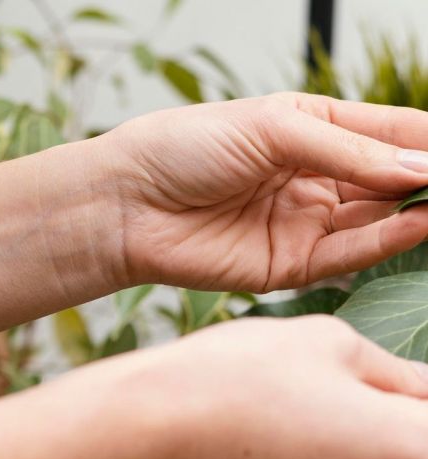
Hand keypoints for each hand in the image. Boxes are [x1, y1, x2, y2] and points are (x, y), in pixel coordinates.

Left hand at [107, 92, 427, 291]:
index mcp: (314, 129)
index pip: (393, 132)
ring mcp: (303, 223)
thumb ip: (347, 148)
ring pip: (378, 219)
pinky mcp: (287, 266)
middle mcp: (316, 178)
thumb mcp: (272, 128)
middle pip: (394, 179)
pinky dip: (384, 241)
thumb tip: (418, 166)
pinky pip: (347, 255)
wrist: (124, 204)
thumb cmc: (182, 150)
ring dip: (419, 211)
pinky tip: (416, 223)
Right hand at [115, 314, 427, 458]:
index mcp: (411, 451)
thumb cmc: (230, 382)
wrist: (146, 435)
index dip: (415, 397)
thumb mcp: (329, 341)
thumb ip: (394, 371)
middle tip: (323, 379)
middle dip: (383, 417)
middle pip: (410, 453)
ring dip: (342, 444)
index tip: (382, 386)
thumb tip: (420, 387)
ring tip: (284, 407)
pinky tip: (263, 436)